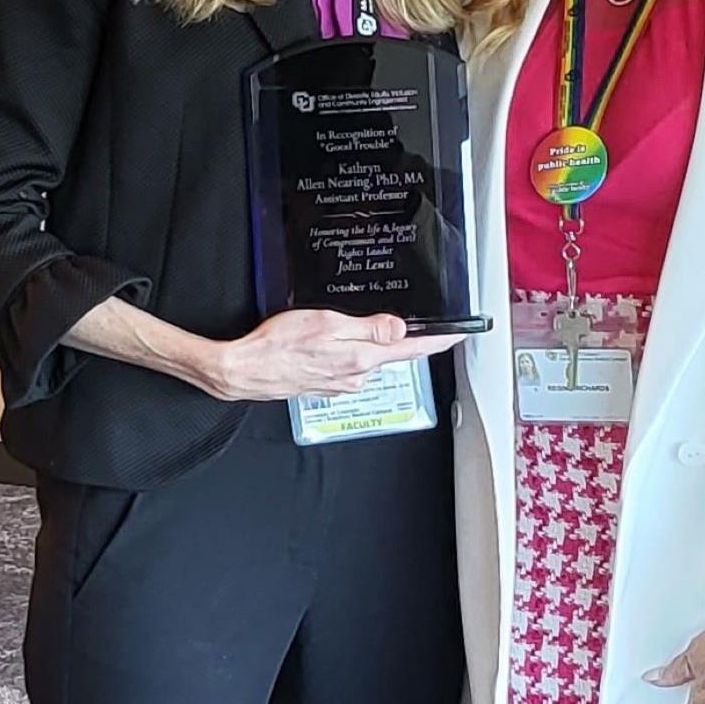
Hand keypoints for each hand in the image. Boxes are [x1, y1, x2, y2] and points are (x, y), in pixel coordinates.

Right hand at [200, 312, 462, 401]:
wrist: (245, 370)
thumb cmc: (277, 345)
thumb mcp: (326, 324)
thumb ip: (366, 327)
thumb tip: (399, 329)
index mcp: (361, 358)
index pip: (412, 349)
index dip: (438, 340)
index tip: (459, 335)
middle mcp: (357, 376)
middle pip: (393, 353)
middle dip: (404, 336)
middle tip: (408, 319)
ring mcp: (342, 383)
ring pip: (369, 358)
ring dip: (370, 343)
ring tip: (352, 325)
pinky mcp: (328, 384)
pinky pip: (350, 365)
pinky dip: (350, 352)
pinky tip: (332, 342)